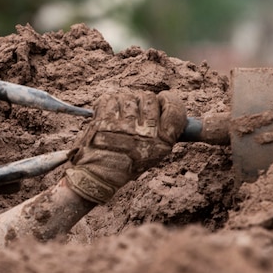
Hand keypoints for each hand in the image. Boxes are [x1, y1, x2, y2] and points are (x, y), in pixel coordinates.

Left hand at [65, 87, 186, 203]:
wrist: (99, 175)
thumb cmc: (126, 164)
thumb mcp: (153, 154)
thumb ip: (163, 134)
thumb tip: (167, 110)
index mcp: (161, 142)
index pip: (174, 110)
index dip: (168, 100)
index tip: (162, 99)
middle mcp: (145, 133)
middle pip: (149, 98)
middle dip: (141, 101)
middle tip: (135, 110)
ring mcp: (124, 126)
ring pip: (128, 97)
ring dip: (123, 102)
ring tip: (119, 115)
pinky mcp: (105, 121)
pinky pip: (111, 99)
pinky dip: (108, 103)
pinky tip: (108, 113)